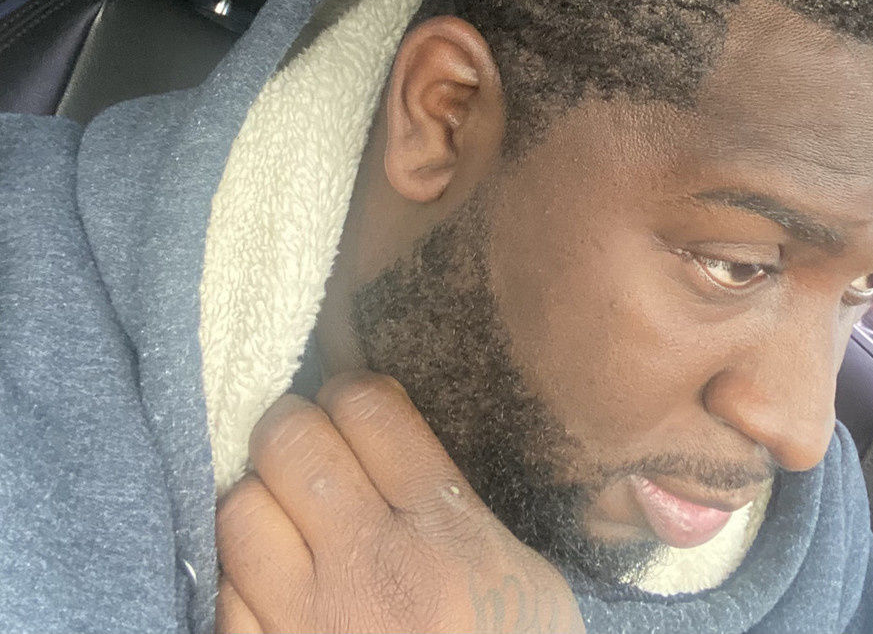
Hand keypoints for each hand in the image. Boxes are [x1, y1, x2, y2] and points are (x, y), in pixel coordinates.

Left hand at [215, 371, 585, 633]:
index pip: (368, 408)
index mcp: (445, 533)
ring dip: (259, 500)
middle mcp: (370, 568)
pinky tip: (272, 582)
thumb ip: (458, 499)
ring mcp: (308, 624)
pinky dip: (240, 573)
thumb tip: (391, 434)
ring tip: (285, 515)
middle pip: (290, 440)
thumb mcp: (521, 571)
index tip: (356, 409)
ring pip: (239, 508)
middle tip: (311, 448)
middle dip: (295, 428)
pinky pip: (221, 587)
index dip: (354, 393)